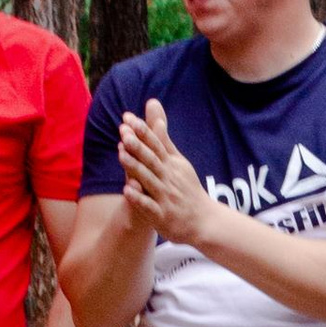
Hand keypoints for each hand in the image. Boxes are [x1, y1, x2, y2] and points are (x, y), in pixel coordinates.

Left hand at [117, 97, 213, 247]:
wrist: (204, 221)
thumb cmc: (187, 188)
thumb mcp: (177, 161)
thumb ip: (162, 136)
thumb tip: (152, 106)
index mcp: (172, 164)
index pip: (157, 144)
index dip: (143, 131)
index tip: (128, 118)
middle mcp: (169, 178)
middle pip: (152, 160)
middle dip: (138, 146)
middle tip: (124, 132)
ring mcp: (166, 197)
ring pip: (149, 180)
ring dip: (135, 168)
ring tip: (121, 155)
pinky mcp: (162, 215)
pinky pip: (149, 206)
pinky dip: (139, 199)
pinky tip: (126, 191)